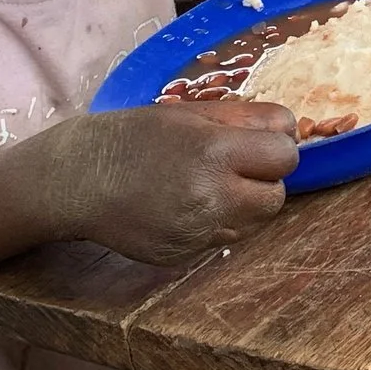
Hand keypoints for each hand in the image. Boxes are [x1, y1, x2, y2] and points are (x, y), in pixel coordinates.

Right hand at [55, 103, 296, 265]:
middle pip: (276, 197)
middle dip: (264, 180)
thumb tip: (292, 128)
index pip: (285, 157)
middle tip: (234, 166)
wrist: (78, 180)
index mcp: (215, 153)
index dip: (275, 148)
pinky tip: (186, 206)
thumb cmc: (136, 136)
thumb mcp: (192, 112)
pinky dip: (217, 224)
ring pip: (255, 224)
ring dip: (246, 205)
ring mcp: (196, 234)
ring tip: (210, 185)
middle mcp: (210, 198)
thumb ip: (248, 119)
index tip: (255, 144)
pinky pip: (224, 240)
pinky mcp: (183, 257)